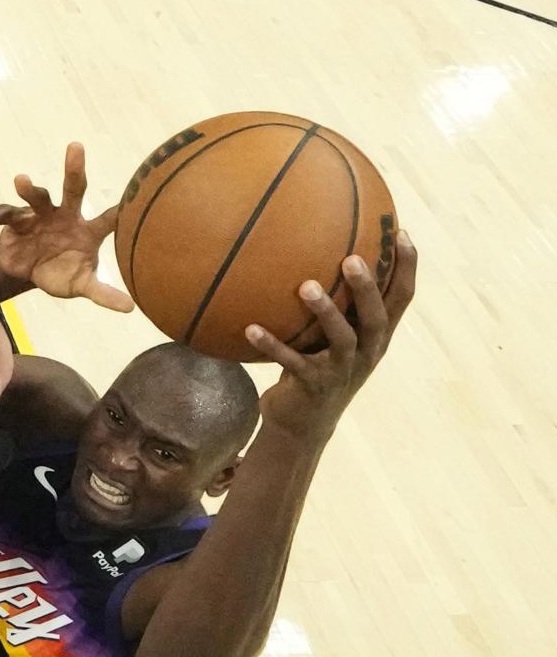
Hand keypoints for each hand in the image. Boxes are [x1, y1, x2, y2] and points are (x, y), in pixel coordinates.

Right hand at [0, 141, 133, 312]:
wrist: (31, 273)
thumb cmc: (64, 274)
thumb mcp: (83, 285)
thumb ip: (104, 294)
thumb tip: (130, 308)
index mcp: (88, 229)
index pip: (108, 218)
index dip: (119, 212)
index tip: (131, 202)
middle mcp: (65, 214)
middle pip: (73, 189)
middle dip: (73, 169)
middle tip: (75, 147)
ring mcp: (40, 215)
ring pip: (36, 197)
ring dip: (29, 189)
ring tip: (20, 180)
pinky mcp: (17, 222)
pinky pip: (5, 215)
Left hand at [249, 232, 416, 444]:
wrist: (302, 424)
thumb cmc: (318, 368)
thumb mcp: (332, 337)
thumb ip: (337, 304)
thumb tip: (316, 251)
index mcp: (376, 337)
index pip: (401, 299)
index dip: (406, 268)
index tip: (402, 232)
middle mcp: (366, 353)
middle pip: (375, 317)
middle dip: (367, 288)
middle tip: (352, 259)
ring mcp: (341, 371)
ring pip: (341, 339)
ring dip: (325, 312)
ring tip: (306, 286)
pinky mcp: (313, 387)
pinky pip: (292, 362)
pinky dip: (271, 344)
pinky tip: (250, 328)